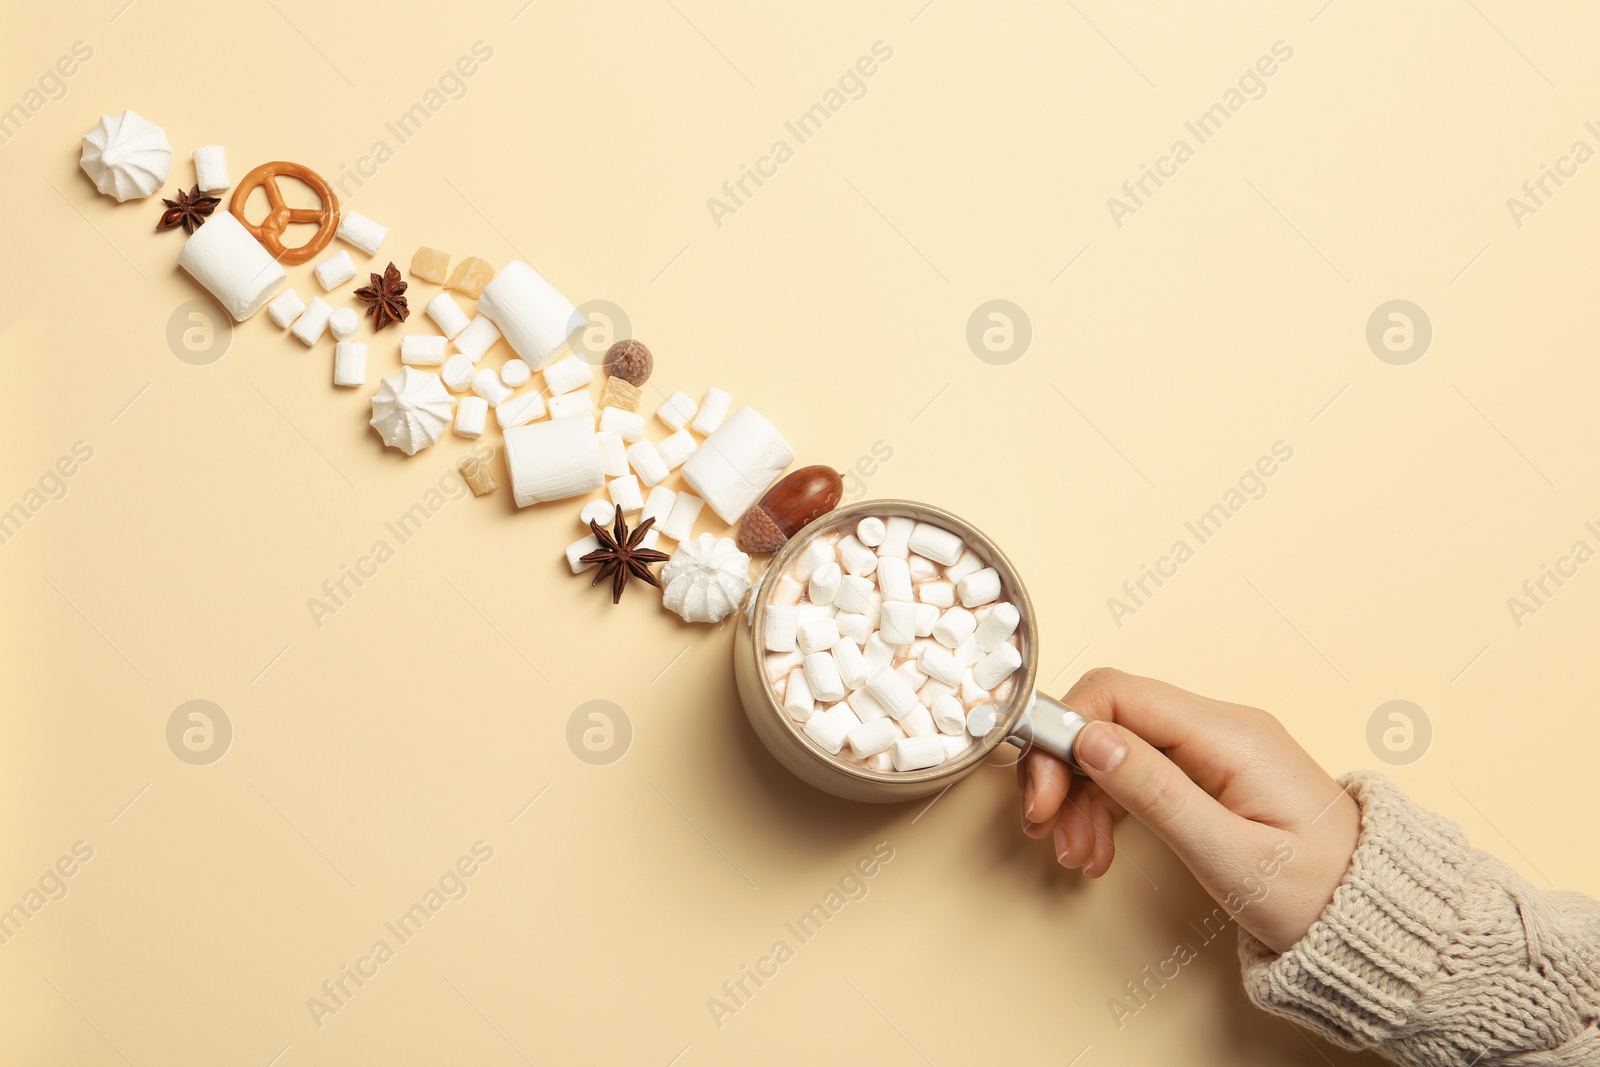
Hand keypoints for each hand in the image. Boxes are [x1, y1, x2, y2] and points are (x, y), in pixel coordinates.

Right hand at [1018, 668, 1360, 952]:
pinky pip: (1141, 769)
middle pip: (1111, 719)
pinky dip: (1110, 805)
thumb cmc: (1320, 896)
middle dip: (1066, 772)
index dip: (1064, 734)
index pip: (1117, 695)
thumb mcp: (1230, 856)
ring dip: (1084, 797)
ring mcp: (1217, 747)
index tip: (1043, 793)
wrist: (1379, 920)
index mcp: (1229, 735)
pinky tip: (1101, 847)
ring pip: (1119, 746)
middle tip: (1048, 830)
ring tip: (1080, 856)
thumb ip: (1157, 794)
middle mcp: (1221, 727)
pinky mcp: (1212, 771)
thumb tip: (1091, 738)